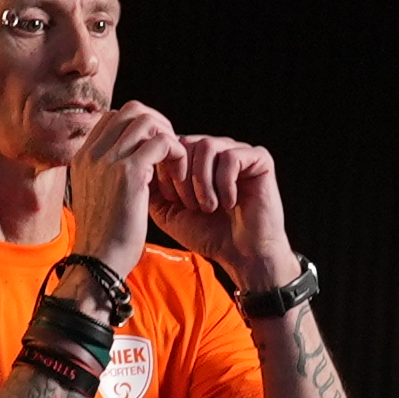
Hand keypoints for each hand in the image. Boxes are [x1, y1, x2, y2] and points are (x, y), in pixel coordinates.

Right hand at [66, 100, 179, 272]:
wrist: (98, 261)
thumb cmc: (104, 237)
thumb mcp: (98, 196)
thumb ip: (109, 172)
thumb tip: (136, 156)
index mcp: (83, 156)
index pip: (114, 117)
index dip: (140, 128)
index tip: (154, 152)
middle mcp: (92, 152)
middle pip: (132, 110)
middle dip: (158, 125)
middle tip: (170, 152)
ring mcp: (108, 160)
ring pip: (148, 121)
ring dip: (169, 138)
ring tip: (175, 165)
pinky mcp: (129, 172)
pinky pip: (163, 142)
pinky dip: (177, 154)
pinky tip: (179, 177)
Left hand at [148, 133, 296, 291]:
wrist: (241, 254)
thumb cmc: (207, 234)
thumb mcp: (168, 212)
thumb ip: (152, 188)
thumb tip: (139, 165)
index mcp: (195, 159)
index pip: (171, 146)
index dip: (166, 171)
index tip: (172, 201)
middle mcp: (217, 150)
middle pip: (187, 143)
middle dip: (182, 177)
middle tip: (190, 206)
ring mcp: (238, 152)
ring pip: (207, 146)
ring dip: (202, 181)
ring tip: (208, 207)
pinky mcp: (260, 159)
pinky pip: (231, 157)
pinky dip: (224, 183)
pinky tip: (228, 203)